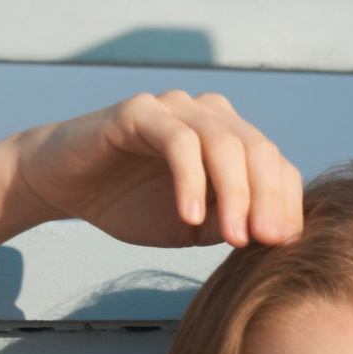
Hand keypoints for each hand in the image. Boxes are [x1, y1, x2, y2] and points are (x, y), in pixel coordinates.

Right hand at [11, 92, 302, 253]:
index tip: (284, 246)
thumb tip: (277, 237)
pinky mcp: (140, 111)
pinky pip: (178, 142)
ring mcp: (176, 107)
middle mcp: (210, 114)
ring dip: (235, 193)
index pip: (276, 165)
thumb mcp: (192, 225)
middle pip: (258, 151)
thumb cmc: (131, 203)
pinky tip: (189, 217)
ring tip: (234, 238)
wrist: (65, 186)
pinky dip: (191, 181)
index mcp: (231, 138)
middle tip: (267, 243)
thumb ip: (231, 223)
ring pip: (224, 143)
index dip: (286, 204)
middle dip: (268, 200)